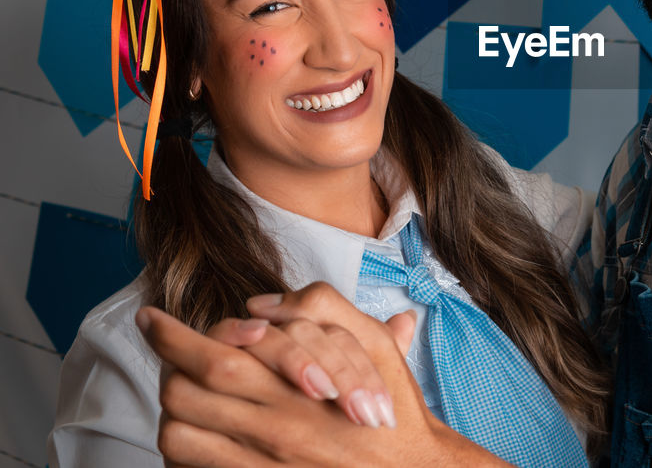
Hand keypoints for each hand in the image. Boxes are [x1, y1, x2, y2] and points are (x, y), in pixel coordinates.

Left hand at [138, 288, 507, 466]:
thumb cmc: (394, 411)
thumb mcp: (375, 346)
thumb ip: (324, 310)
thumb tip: (265, 303)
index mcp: (297, 388)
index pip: (214, 353)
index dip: (171, 335)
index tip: (153, 319)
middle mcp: (271, 429)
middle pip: (183, 392)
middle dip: (162, 365)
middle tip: (158, 346)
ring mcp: (259, 465)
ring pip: (178, 433)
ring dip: (171, 407)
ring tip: (178, 389)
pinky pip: (194, 466)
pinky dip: (182, 447)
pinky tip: (194, 430)